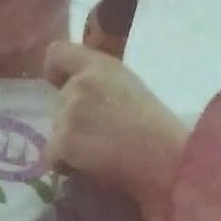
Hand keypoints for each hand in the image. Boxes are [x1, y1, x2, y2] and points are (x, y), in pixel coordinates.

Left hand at [44, 41, 188, 220]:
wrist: (166, 160)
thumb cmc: (161, 128)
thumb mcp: (131, 87)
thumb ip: (101, 82)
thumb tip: (76, 88)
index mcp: (100, 66)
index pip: (57, 53)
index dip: (55, 69)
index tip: (59, 83)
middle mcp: (78, 85)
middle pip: (59, 100)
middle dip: (72, 116)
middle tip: (101, 134)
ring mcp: (68, 114)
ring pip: (57, 129)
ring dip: (71, 142)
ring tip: (101, 154)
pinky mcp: (62, 144)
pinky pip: (54, 155)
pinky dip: (68, 164)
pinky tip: (93, 167)